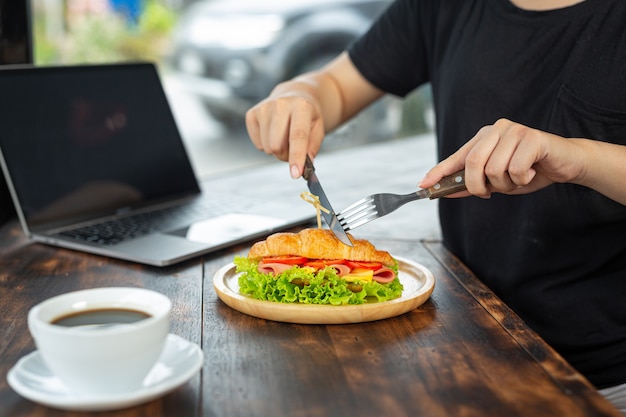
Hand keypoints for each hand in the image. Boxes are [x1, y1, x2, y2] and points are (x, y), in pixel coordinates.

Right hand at [246, 86, 324, 178]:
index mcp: (301, 106)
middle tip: (292, 150)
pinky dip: (266, 145)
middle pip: (277, 146)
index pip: (297, 136)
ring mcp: (264, 108)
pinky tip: (273, 133)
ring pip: (267, 147)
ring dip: (276, 150)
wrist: (294, 95)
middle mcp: (281, 104)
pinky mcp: (252, 114)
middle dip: (285, 155)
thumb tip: (304, 167)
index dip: (296, 157)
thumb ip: (312, 148)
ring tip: (284, 138)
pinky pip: (258, 144)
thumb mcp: (318, 129)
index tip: (295, 174)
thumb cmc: (307, 116)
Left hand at [420, 119, 585, 197]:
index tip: (423, 185)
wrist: (564, 164)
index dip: (439, 172)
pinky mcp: (532, 137)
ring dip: (506, 184)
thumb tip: (446, 192)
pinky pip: (515, 168)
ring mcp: (514, 131)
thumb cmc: (529, 170)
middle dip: (478, 186)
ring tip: (519, 177)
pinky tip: (532, 171)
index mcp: (484, 138)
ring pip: (495, 169)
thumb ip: (472, 184)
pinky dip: (522, 178)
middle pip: (473, 164)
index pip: (457, 156)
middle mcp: (496, 130)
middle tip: (489, 193)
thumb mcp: (497, 181)